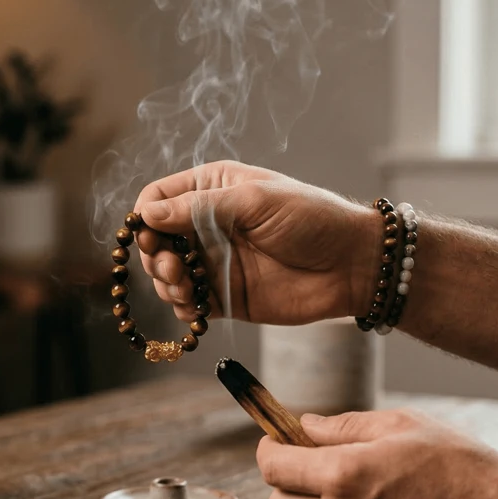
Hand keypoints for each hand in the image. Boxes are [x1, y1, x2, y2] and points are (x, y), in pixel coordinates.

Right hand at [132, 160, 380, 324]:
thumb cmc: (312, 220)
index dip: (145, 218)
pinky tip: (194, 307)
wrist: (352, 265)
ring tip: (184, 288)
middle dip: (153, 255)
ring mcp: (215, 262)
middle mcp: (207, 225)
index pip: (159, 198)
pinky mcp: (224, 297)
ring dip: (165, 284)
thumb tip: (147, 214)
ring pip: (166, 275)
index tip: (146, 236)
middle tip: (171, 268)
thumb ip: (200, 208)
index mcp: (213, 189)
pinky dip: (182, 308)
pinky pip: (188, 305)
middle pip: (154, 240)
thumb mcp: (255, 202)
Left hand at [256, 409, 497, 498]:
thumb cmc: (462, 469)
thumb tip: (305, 425)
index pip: (272, 466)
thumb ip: (343, 426)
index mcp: (343, 475)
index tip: (277, 442)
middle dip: (288, 483)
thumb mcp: (402, 426)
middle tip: (311, 467)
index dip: (270, 449)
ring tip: (351, 494)